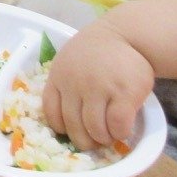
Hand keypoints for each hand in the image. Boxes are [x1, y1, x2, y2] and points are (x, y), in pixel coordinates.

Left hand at [42, 19, 153, 149]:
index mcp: (58, 77)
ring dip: (103, 139)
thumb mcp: (69, 63)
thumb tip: (66, 123)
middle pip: (73, 126)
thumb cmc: (95, 54)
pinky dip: (120, 133)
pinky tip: (123, 129)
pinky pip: (118, 126)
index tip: (72, 133)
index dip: (61, 129)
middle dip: (84, 141)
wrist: (125, 35)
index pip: (51, 112)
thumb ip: (65, 86)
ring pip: (96, 130)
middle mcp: (75, 84)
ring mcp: (100, 88)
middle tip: (94, 141)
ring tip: (109, 134)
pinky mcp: (125, 94)